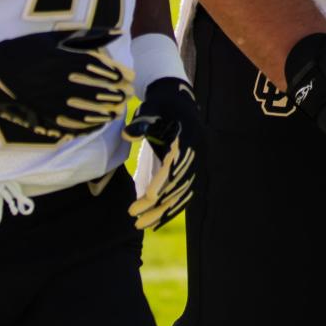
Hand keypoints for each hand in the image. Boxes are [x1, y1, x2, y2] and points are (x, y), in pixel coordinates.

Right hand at [0, 29, 133, 140]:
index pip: (99, 68)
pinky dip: (87, 125)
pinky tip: (98, 123)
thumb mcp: (56, 37)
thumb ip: (88, 35)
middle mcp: (60, 82)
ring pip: (86, 109)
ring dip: (105, 111)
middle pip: (96, 90)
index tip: (130, 77)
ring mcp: (52, 101)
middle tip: (128, 94)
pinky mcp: (44, 115)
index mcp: (64, 60)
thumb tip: (117, 32)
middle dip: (116, 93)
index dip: (117, 73)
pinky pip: (70, 124)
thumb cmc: (27, 51)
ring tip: (118, 110)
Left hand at [124, 77, 203, 229]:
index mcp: (188, 137)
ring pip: (183, 193)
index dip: (159, 185)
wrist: (178, 101)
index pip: (174, 166)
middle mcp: (197, 152)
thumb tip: (127, 134)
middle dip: (158, 205)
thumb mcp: (150, 109)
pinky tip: (157, 219)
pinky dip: (172, 206)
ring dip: (163, 210)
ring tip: (142, 225)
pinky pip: (185, 191)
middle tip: (135, 220)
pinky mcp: (194, 167)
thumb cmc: (161, 105)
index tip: (142, 200)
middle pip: (179, 185)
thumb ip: (141, 122)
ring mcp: (198, 161)